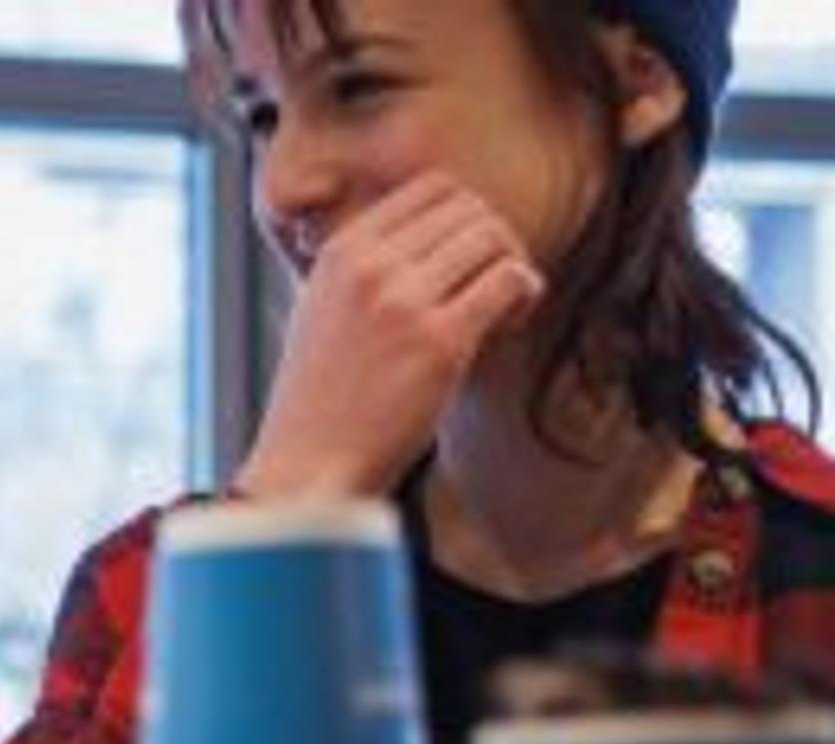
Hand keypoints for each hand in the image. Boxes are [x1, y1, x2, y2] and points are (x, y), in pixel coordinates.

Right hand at [234, 172, 546, 502]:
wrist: (309, 464)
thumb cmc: (322, 397)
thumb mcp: (322, 307)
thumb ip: (364, 265)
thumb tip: (432, 229)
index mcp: (340, 252)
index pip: (431, 187)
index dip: (465, 216)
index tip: (465, 258)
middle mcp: (369, 267)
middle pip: (470, 209)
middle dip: (494, 241)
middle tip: (489, 286)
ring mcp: (403, 302)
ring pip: (495, 238)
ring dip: (512, 266)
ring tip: (498, 309)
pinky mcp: (440, 342)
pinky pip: (510, 280)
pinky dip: (525, 294)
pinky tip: (508, 323)